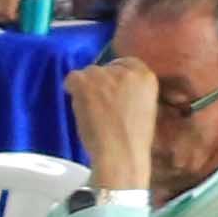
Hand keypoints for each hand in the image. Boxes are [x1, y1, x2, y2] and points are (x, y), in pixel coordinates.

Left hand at [65, 54, 159, 198]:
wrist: (121, 153)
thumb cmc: (133, 140)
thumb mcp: (144, 108)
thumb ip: (132, 92)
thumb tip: (113, 88)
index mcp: (147, 77)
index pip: (127, 63)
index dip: (114, 76)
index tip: (109, 89)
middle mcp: (127, 71)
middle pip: (105, 68)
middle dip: (100, 83)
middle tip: (99, 104)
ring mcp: (105, 75)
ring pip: (88, 73)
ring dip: (86, 88)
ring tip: (91, 110)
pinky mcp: (86, 82)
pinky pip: (72, 78)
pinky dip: (71, 90)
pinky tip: (78, 106)